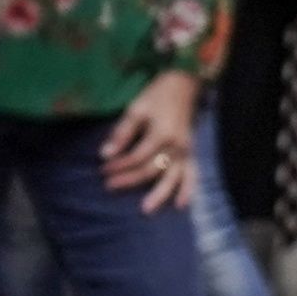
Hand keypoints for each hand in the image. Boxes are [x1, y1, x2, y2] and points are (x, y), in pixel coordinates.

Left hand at [98, 71, 203, 211]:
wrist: (184, 86)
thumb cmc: (157, 96)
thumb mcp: (136, 109)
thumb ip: (122, 133)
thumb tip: (105, 154)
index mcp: (161, 134)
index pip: (136, 157)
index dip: (119, 165)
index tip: (103, 169)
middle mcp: (177, 146)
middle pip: (151, 169)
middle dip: (129, 180)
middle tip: (109, 186)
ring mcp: (186, 152)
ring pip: (173, 178)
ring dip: (160, 194)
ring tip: (146, 209)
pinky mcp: (192, 153)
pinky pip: (193, 175)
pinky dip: (188, 190)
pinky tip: (181, 205)